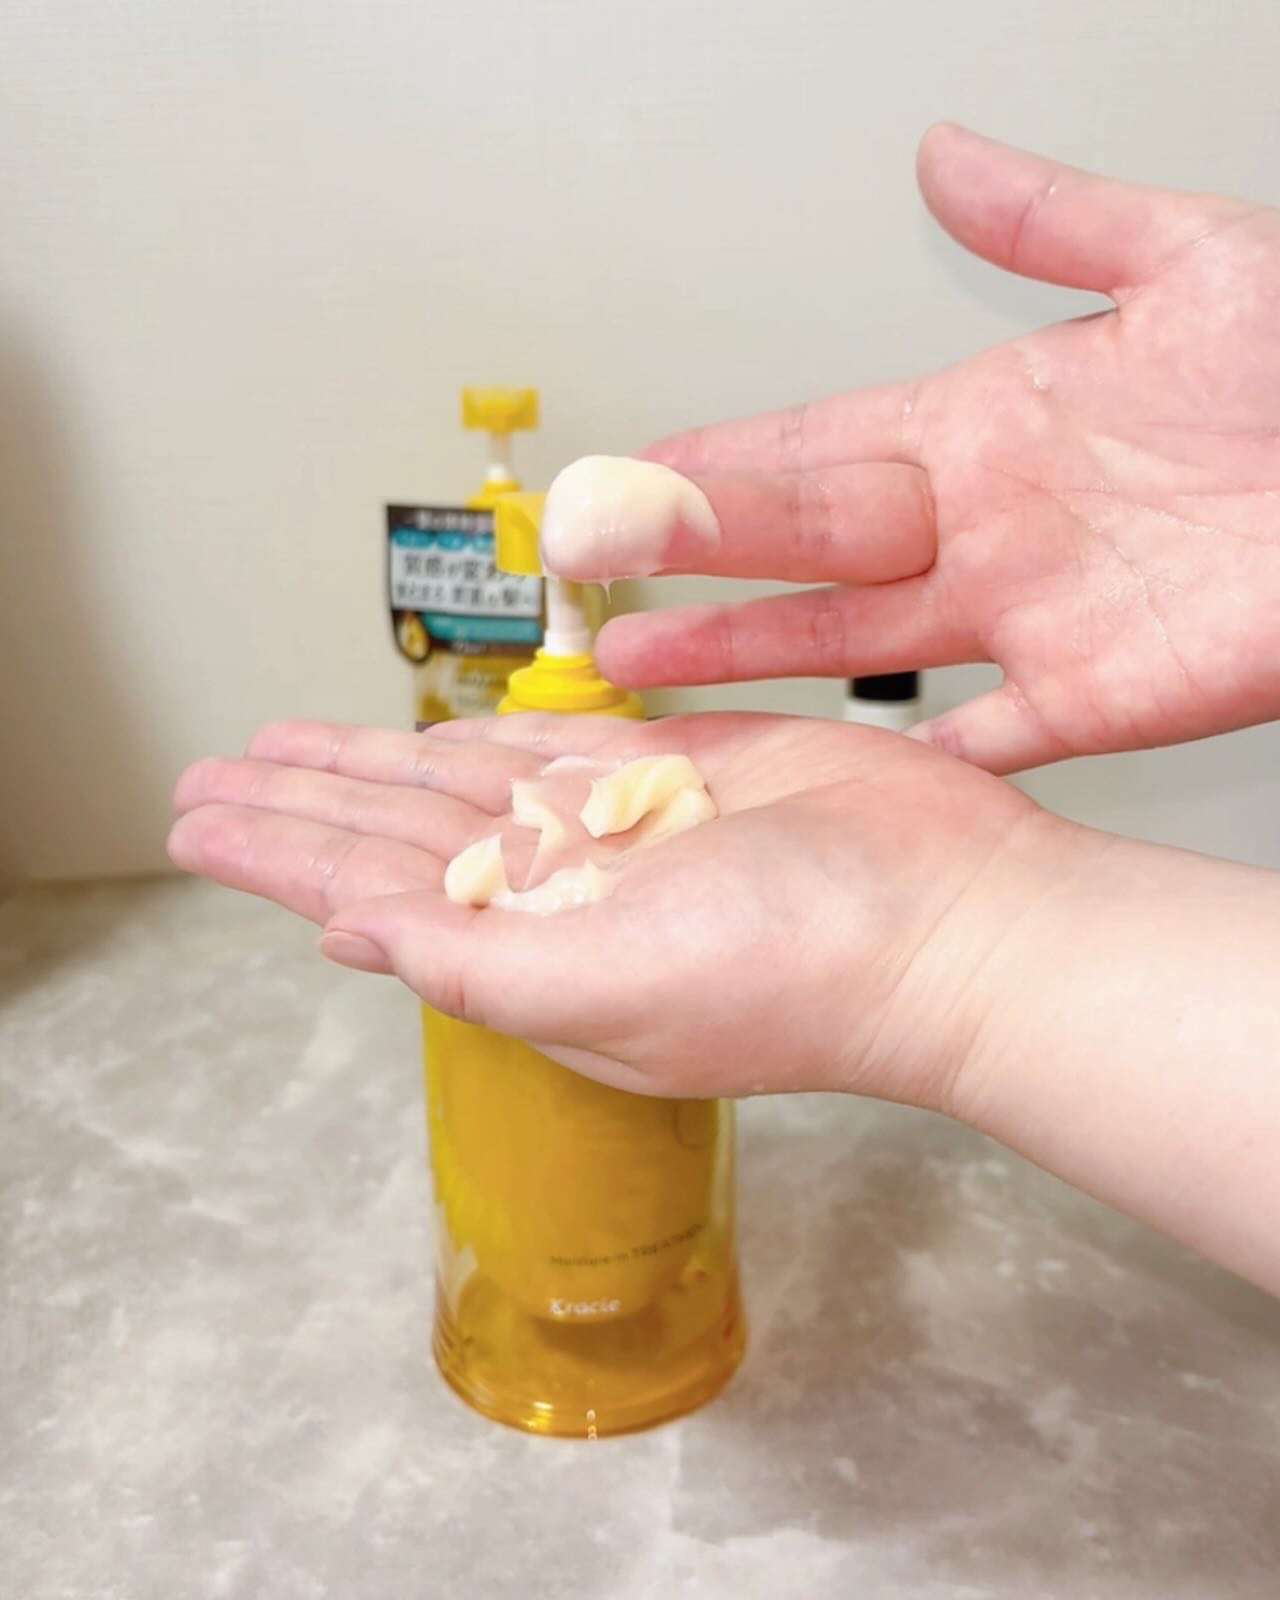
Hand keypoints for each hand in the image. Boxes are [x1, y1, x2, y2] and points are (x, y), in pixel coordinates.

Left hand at [168, 713, 1069, 1102]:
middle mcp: (561, 894)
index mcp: (531, 956)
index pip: (372, 892)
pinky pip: (550, 745)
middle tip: (207, 780)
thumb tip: (348, 936)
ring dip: (369, 766)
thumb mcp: (615, 985)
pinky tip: (421, 738)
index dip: (282, 857)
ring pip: (457, 783)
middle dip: (301, 808)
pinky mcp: (676, 768)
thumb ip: (478, 964)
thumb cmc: (799, 970)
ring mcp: (616, 828)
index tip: (202, 827)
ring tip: (282, 748)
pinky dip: (478, 739)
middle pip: (395, 834)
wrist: (950, 917)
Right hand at [588, 125, 1279, 772]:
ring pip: (851, 643)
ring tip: (640, 668)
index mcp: (994, 418)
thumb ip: (1056, 220)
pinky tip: (823, 768)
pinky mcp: (1088, 697)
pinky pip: (975, 738)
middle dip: (690, 554)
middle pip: (806, 542)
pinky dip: (905, 760)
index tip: (628, 467)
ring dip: (744, 657)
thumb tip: (943, 157)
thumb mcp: (1191, 263)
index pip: (821, 438)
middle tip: (588, 563)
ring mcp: (1029, 615)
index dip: (718, 457)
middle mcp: (990, 522)